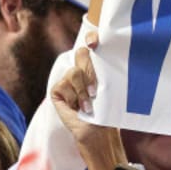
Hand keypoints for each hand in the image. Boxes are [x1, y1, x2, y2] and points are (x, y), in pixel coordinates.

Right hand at [50, 32, 118, 156]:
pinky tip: (81, 108)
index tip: (94, 41)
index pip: (91, 43)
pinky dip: (75, 96)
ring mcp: (68, 79)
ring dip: (84, 89)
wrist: (100, 132)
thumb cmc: (110, 111)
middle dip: (91, 69)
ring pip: (75, 71)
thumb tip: (112, 55)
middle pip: (82, 54)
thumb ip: (108, 72)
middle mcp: (81, 70)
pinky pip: (64, 85)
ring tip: (91, 102)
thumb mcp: (112, 88)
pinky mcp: (58, 91)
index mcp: (96, 66)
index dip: (92, 37)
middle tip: (96, 88)